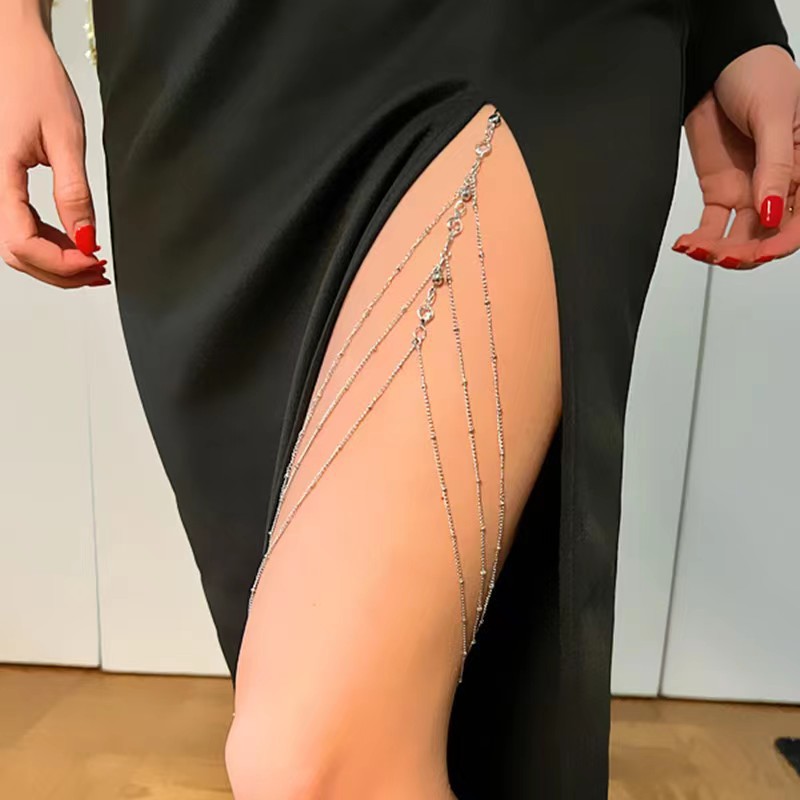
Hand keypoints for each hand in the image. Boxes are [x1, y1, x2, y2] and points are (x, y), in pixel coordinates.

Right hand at [0, 22, 108, 287]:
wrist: (13, 53)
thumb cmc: (34, 83)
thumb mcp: (65, 139)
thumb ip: (75, 194)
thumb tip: (86, 240)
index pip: (22, 244)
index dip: (60, 264)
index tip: (95, 261)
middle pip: (18, 254)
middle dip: (60, 271)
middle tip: (99, 271)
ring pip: (18, 246)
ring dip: (56, 262)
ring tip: (92, 260)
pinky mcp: (2, 187)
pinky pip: (20, 228)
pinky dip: (49, 244)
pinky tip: (76, 243)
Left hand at [673, 45, 799, 269]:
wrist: (718, 63)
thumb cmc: (759, 75)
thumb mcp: (774, 116)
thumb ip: (774, 165)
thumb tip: (773, 210)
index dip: (782, 241)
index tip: (760, 252)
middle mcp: (778, 184)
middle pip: (769, 234)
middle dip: (747, 252)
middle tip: (721, 256)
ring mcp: (748, 190)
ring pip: (739, 236)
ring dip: (720, 250)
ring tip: (697, 249)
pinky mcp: (719, 190)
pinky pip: (712, 226)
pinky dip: (699, 239)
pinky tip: (686, 244)